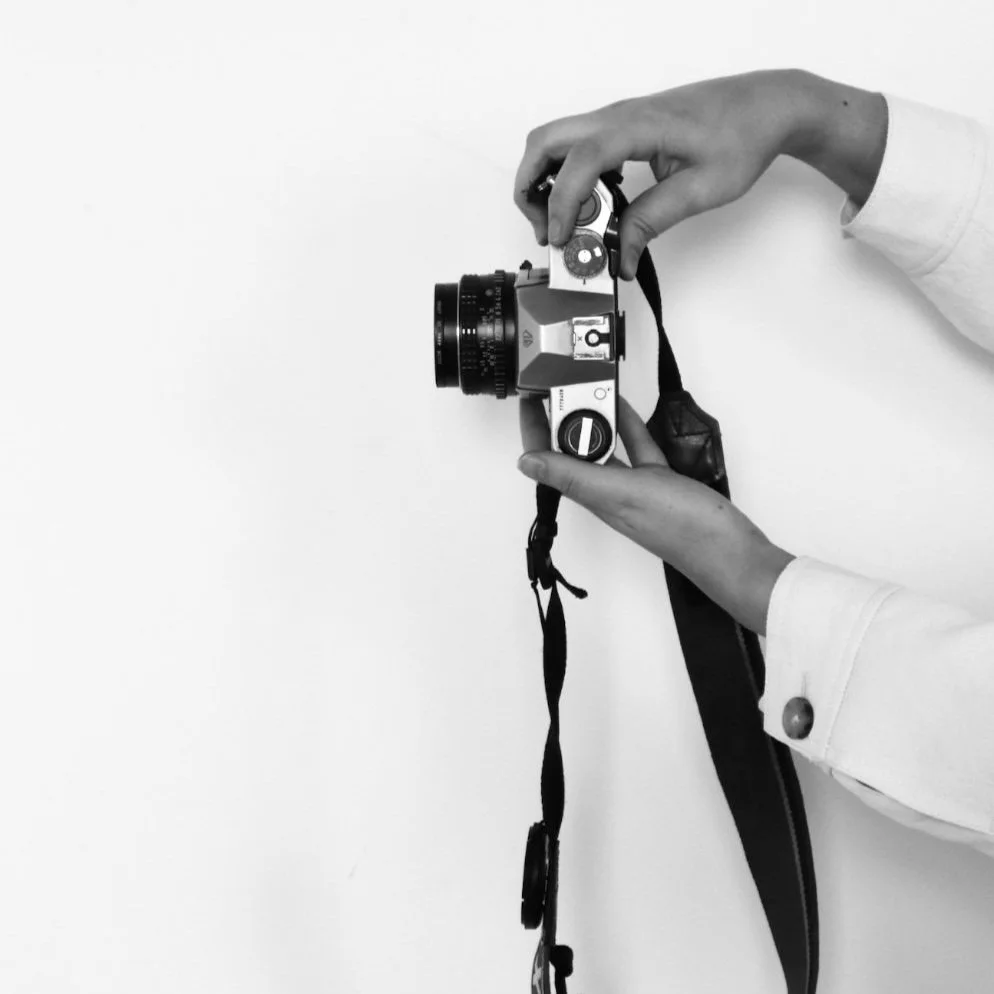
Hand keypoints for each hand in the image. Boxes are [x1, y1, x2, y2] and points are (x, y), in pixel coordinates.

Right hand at [513, 69, 885, 279]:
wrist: (766, 104)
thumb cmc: (742, 136)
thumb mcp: (701, 189)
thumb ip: (653, 221)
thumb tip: (622, 256)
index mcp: (638, 126)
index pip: (579, 160)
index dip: (563, 203)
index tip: (563, 239)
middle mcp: (619, 116)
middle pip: (545, 141)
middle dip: (531, 188)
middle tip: (547, 230)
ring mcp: (617, 118)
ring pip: (554, 141)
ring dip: (545, 182)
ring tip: (566, 224)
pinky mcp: (622, 127)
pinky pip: (576, 146)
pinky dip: (566, 175)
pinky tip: (592, 204)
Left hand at [517, 395, 793, 635]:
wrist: (729, 550)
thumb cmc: (680, 526)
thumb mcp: (621, 493)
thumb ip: (575, 476)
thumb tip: (526, 463)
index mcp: (594, 496)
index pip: (550, 460)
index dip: (535, 430)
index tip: (529, 398)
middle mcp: (607, 493)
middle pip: (573, 450)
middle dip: (561, 417)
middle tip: (558, 383)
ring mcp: (633, 487)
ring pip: (604, 446)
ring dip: (594, 418)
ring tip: (584, 386)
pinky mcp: (659, 482)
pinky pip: (636, 448)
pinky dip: (629, 426)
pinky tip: (624, 406)